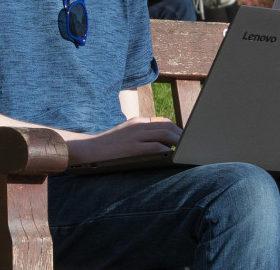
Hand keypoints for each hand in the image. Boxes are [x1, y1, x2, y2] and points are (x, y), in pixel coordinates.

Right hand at [66, 117, 181, 164]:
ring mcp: (135, 136)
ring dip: (179, 143)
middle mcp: (138, 126)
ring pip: (165, 134)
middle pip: (168, 126)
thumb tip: (162, 145)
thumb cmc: (107, 147)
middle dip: (182, 136)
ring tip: (187, 152)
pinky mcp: (132, 148)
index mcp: (137, 122)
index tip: (187, 141)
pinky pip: (155, 147)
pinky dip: (167, 151)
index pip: (163, 122)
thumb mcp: (125, 135)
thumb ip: (141, 136)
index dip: (177, 131)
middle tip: (192, 147)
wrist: (87, 150)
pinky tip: (173, 158)